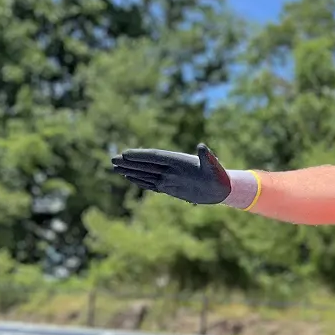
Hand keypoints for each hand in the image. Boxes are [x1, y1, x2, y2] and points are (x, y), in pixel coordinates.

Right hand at [111, 143, 231, 204]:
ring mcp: (170, 177)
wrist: (222, 188)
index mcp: (178, 161)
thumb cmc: (219, 176)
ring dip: (131, 171)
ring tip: (116, 167)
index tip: (125, 153)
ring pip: (146, 174)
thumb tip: (202, 146)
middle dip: (129, 162)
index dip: (140, 155)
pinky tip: (131, 178)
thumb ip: (207, 156)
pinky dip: (140, 181)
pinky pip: (152, 184)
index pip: (155, 157)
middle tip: (112, 159)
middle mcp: (171, 168)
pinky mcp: (171, 187)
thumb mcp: (214, 166)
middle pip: (146, 164)